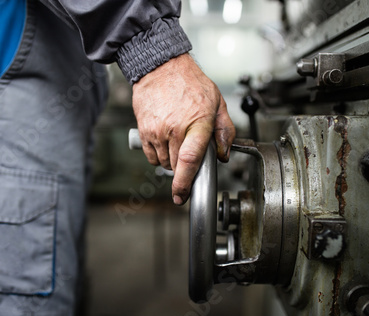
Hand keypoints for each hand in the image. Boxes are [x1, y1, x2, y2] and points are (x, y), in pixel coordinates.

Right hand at [132, 53, 235, 204]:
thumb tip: (224, 154)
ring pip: (163, 162)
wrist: (160, 67)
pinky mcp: (144, 130)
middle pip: (177, 165)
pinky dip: (158, 154)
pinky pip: (150, 155)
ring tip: (177, 140)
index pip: (190, 160)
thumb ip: (224, 130)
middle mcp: (175, 128)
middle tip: (189, 148)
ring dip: (171, 160)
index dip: (185, 183)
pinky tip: (165, 140)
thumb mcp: (217, 102)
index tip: (182, 196)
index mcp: (197, 122)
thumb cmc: (190, 82)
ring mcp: (157, 130)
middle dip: (184, 166)